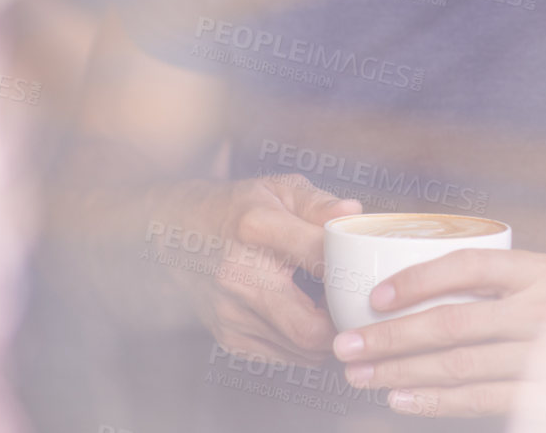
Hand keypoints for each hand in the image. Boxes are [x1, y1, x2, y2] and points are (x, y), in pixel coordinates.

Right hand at [158, 173, 360, 364]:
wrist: (173, 234)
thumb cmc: (238, 208)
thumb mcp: (279, 189)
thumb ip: (320, 204)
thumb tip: (355, 215)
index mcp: (257, 229)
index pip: (321, 257)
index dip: (355, 269)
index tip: (373, 270)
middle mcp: (239, 277)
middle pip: (311, 327)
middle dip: (347, 324)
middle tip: (365, 306)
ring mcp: (230, 314)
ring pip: (300, 349)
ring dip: (330, 336)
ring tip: (341, 308)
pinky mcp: (228, 337)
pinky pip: (282, 356)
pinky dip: (307, 345)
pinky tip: (315, 318)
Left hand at [332, 249, 545, 417]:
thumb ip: (504, 281)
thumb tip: (425, 284)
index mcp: (540, 269)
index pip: (468, 266)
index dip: (416, 279)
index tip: (376, 296)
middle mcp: (544, 308)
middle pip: (452, 321)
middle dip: (390, 336)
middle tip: (347, 344)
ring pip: (458, 365)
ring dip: (401, 372)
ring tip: (362, 374)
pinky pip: (480, 399)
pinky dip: (435, 401)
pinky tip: (402, 399)